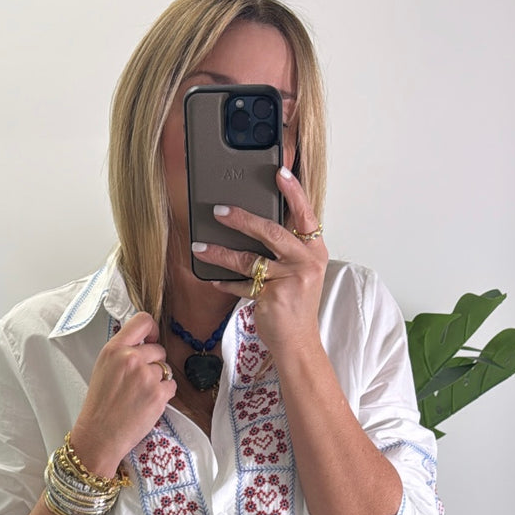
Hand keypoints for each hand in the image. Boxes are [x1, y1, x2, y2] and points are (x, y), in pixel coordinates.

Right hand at [71, 310, 175, 474]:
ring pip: (166, 369)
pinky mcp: (158, 395)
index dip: (152, 329)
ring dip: (158, 380)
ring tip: (140, 395)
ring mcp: (146, 376)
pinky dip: (163, 395)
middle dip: (153, 363)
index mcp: (114, 349)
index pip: (143, 320)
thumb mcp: (103, 368)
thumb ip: (122, 352)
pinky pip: (171, 386)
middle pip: (158, 349)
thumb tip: (143, 342)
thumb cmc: (100, 405)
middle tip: (139, 381)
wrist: (100, 435)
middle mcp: (131, 359)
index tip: (151, 339)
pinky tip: (147, 404)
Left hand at [191, 167, 328, 359]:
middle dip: (241, 218)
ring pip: (249, 258)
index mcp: (314, 251)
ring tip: (200, 246)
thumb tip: (255, 224)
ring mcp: (290, 280)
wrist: (299, 343)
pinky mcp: (273, 297)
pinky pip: (242, 284)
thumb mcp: (300, 272)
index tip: (279, 171)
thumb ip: (285, 249)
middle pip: (271, 231)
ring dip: (220, 252)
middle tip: (219, 210)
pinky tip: (212, 277)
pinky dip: (226, 282)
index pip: (306, 214)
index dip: (293, 191)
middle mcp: (306, 262)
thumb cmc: (295, 306)